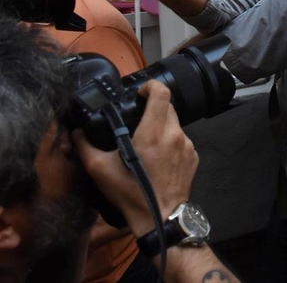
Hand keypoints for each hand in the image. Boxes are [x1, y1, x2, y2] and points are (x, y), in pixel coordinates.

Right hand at [73, 80, 198, 236]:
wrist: (160, 217)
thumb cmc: (130, 193)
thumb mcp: (100, 169)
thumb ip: (86, 146)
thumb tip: (77, 133)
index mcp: (153, 132)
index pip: (162, 93)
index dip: (151, 86)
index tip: (140, 92)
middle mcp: (174, 135)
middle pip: (168, 107)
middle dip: (153, 108)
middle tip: (138, 119)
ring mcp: (188, 146)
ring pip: (175, 125)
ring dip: (161, 127)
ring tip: (146, 143)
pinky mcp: (194, 157)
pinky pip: (182, 141)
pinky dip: (171, 142)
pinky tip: (159, 158)